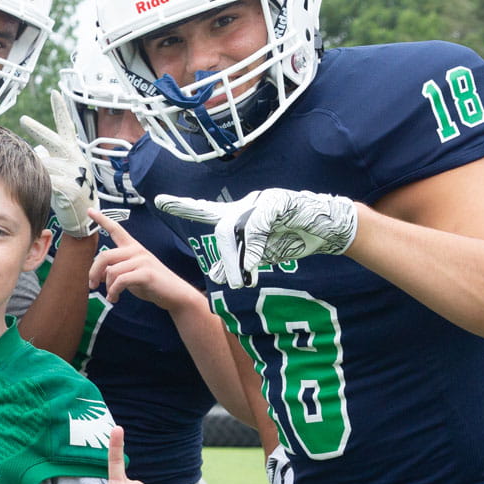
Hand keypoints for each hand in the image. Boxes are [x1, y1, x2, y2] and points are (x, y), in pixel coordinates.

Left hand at [20, 88, 96, 237]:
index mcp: (73, 152)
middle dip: (38, 130)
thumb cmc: (69, 192)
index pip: (66, 127)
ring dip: (37, 170)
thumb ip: (52, 158)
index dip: (60, 110)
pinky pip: (50, 181)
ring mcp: (75, 173)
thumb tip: (38, 150)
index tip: (55, 92)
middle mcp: (75, 159)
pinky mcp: (71, 189)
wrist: (83, 216)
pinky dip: (42, 182)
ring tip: (32, 177)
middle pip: (54, 140)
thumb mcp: (62, 170)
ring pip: (46, 165)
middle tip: (24, 119)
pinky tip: (37, 184)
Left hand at [85, 208, 202, 310]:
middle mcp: (136, 251)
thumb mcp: (130, 275)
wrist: (175, 294)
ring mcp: (142, 261)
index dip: (102, 219)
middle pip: (105, 256)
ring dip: (108, 287)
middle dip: (94, 272)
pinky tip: (115, 298)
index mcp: (132, 248)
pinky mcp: (146, 273)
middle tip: (92, 286)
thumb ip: (115, 271)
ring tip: (111, 297)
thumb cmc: (152, 284)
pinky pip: (121, 281)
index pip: (116, 229)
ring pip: (112, 271)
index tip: (89, 210)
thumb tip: (97, 276)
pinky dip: (114, 292)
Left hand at [153, 188, 357, 288]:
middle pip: (223, 231)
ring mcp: (260, 202)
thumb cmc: (290, 238)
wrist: (326, 227)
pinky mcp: (276, 204)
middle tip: (236, 282)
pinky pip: (256, 228)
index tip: (158, 201)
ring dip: (240, 259)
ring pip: (237, 231)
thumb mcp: (259, 254)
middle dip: (229, 259)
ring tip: (245, 277)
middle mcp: (245, 206)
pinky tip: (257, 263)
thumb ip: (238, 261)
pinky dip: (254, 249)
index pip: (203, 210)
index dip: (182, 206)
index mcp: (238, 216)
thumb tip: (217, 276)